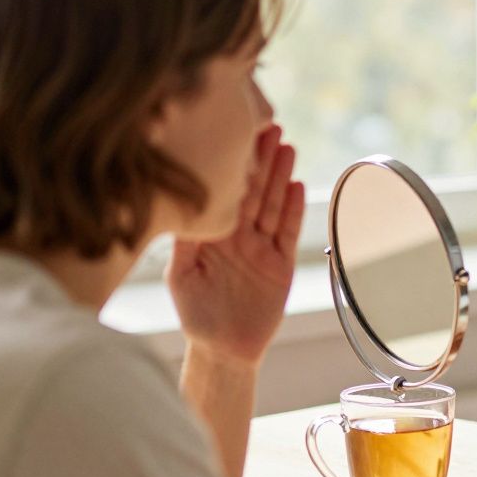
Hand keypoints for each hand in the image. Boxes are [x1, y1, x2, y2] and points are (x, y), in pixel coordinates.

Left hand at [166, 125, 304, 365]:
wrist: (223, 350)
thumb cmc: (196, 314)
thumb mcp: (181, 274)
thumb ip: (185, 241)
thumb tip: (180, 206)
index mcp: (213, 234)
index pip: (225, 192)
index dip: (233, 165)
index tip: (236, 134)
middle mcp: (239, 236)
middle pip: (253, 190)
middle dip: (261, 159)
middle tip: (269, 126)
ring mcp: (262, 248)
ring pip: (273, 205)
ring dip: (280, 176)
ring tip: (287, 147)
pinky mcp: (281, 264)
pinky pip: (288, 233)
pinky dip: (292, 210)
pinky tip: (296, 186)